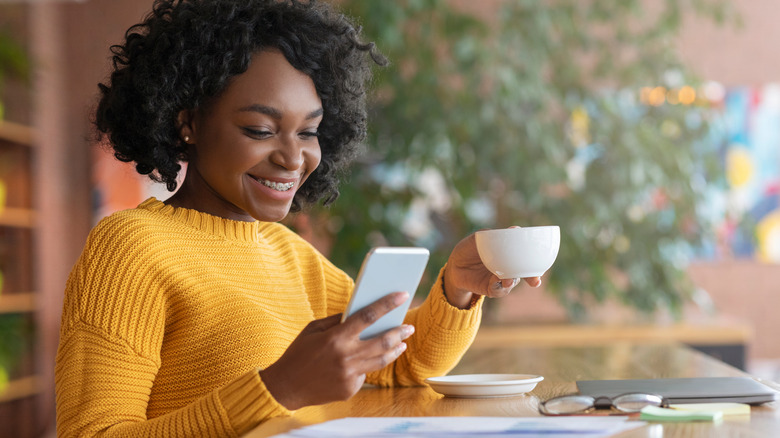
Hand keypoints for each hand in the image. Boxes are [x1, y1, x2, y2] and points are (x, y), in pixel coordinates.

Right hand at [260, 291, 414, 409]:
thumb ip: (337, 321)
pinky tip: (368, 360)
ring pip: (381, 361)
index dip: (387, 304)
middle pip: (383, 341)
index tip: (402, 294)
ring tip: (401, 343)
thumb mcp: (313, 329)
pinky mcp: (349, 389)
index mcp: (336, 338)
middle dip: (399, 332)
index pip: (368, 316)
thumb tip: (359, 312)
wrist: (285, 387)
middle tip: (409, 326)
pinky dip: (367, 365)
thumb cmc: (298, 353)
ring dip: (394, 350)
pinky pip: (364, 374)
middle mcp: (346, 357)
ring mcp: (349, 375)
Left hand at [443, 231, 540, 308]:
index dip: (536, 260)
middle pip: (525, 273)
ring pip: (512, 282)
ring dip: (512, 281)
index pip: (526, 257)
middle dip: (532, 277)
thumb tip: (515, 230)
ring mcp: (501, 279)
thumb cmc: (468, 249)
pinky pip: (499, 291)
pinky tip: (497, 281)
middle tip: (535, 281)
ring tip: (507, 279)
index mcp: (509, 254)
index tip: (542, 262)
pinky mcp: (492, 289)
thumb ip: (494, 235)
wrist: (454, 266)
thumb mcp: (478, 238)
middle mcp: (508, 267)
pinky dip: (500, 287)